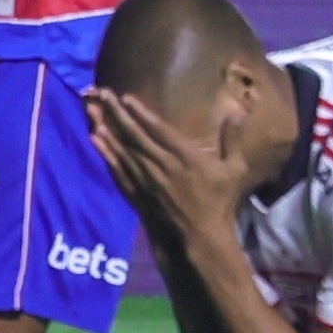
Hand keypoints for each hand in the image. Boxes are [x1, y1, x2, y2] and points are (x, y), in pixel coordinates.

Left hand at [86, 90, 251, 250]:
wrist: (201, 237)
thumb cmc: (220, 202)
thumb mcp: (235, 170)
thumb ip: (234, 140)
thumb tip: (239, 111)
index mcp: (185, 156)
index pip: (158, 129)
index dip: (141, 112)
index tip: (126, 98)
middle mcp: (162, 165)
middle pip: (135, 135)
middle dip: (118, 114)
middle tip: (104, 95)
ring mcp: (147, 181)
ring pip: (123, 151)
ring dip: (107, 130)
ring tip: (93, 113)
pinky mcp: (138, 195)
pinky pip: (118, 171)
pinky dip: (106, 155)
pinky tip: (96, 142)